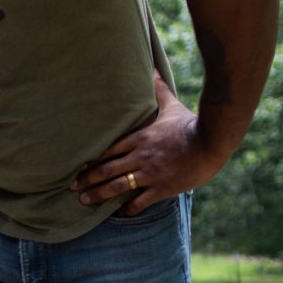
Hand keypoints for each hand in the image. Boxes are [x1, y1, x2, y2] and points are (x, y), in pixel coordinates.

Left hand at [72, 71, 226, 214]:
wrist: (211, 142)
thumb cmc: (190, 124)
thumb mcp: (171, 105)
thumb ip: (158, 90)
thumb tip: (152, 68)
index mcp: (139, 138)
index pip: (107, 150)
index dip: (91, 159)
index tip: (78, 166)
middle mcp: (140, 157)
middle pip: (107, 169)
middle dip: (88, 179)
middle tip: (72, 187)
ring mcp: (150, 174)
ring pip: (118, 186)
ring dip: (99, 194)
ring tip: (84, 201)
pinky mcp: (162, 188)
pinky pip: (140, 202)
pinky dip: (127, 209)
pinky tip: (118, 214)